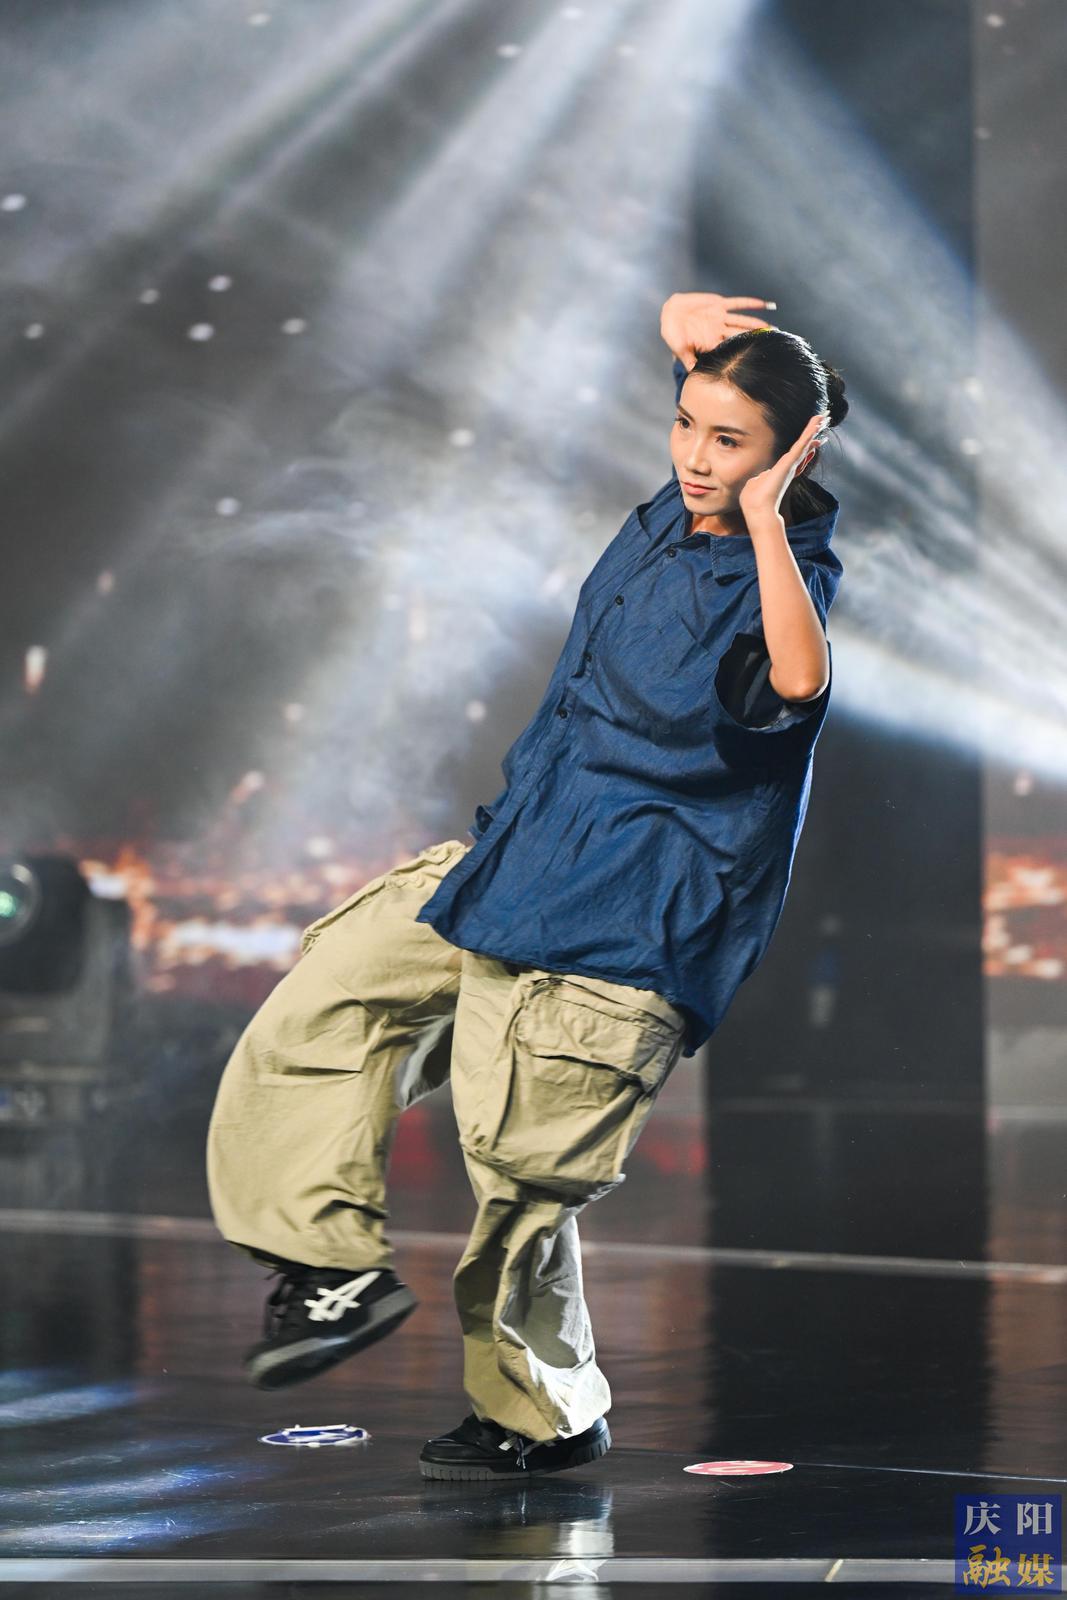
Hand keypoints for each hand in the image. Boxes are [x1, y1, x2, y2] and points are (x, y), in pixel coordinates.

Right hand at [660, 291, 776, 369]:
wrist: (669, 313)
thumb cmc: (673, 335)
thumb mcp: (679, 350)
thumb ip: (688, 361)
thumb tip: (693, 377)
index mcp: (711, 344)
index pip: (730, 350)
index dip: (742, 354)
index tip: (755, 360)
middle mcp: (720, 332)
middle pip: (741, 336)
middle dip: (754, 340)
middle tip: (770, 345)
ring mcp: (721, 318)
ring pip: (743, 321)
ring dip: (757, 325)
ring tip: (771, 328)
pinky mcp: (719, 304)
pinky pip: (738, 303)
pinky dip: (751, 303)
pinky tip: (765, 305)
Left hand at [738, 414, 828, 522]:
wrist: (758, 508)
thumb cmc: (753, 501)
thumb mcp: (754, 486)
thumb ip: (758, 481)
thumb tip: (758, 480)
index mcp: (780, 473)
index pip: (795, 460)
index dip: (804, 452)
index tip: (812, 445)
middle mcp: (788, 468)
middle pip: (803, 450)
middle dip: (812, 438)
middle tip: (822, 427)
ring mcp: (790, 464)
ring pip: (804, 443)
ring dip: (812, 429)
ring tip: (822, 418)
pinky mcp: (791, 461)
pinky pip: (802, 442)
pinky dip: (809, 431)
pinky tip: (817, 421)